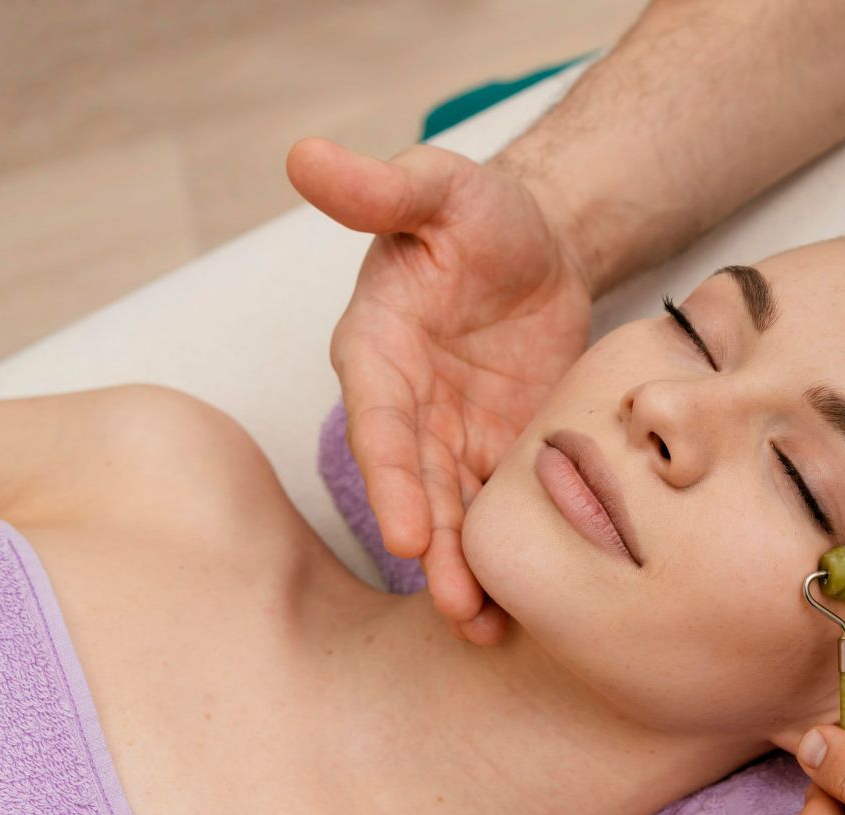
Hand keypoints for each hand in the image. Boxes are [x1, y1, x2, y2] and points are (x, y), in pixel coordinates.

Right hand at [287, 137, 591, 644]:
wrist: (536, 244)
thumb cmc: (478, 214)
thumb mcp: (442, 188)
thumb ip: (384, 187)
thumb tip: (308, 155)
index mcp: (381, 348)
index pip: (381, 421)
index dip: (393, 477)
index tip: (408, 532)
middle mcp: (410, 405)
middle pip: (417, 486)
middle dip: (433, 548)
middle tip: (455, 606)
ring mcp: (457, 435)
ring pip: (456, 511)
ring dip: (466, 568)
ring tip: (485, 628)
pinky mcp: (503, 450)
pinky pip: (500, 507)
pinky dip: (508, 551)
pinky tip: (524, 605)